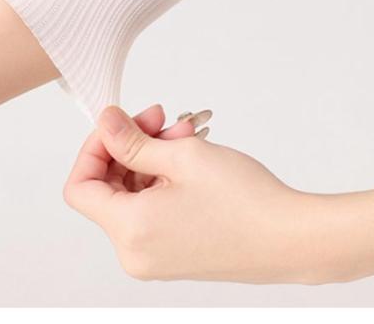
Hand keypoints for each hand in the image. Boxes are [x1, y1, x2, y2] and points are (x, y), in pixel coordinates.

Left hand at [64, 105, 373, 284]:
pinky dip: (164, 179)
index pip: (81, 186)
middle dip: (130, 145)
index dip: (94, 147)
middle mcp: (135, 252)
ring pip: (133, 195)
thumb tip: (104, 122)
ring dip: (152, 157)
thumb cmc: (245, 200)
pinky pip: (152, 210)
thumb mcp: (182, 156)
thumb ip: (133, 140)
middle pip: (108, 188)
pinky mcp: (175, 253)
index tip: (119, 122)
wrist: (292, 237)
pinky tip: (192, 155)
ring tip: (186, 131)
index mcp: (129, 231)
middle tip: (160, 116)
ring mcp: (156, 257)